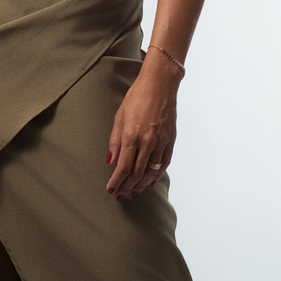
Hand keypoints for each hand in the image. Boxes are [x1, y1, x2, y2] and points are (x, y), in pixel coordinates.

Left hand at [105, 51, 179, 199]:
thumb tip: (110, 161)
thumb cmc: (137, 97)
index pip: (123, 167)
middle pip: (136, 174)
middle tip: (120, 195)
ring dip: (141, 185)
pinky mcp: (170, 140)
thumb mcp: (120, 116)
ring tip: (133, 192)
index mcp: (132, 136)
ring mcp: (161, 142)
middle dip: (127, 187)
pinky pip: (163, 164)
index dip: (116, 181)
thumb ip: (115, 141)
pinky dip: (156, 175)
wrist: (160, 85)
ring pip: (151, 172)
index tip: (111, 189)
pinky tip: (150, 181)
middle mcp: (147, 142)